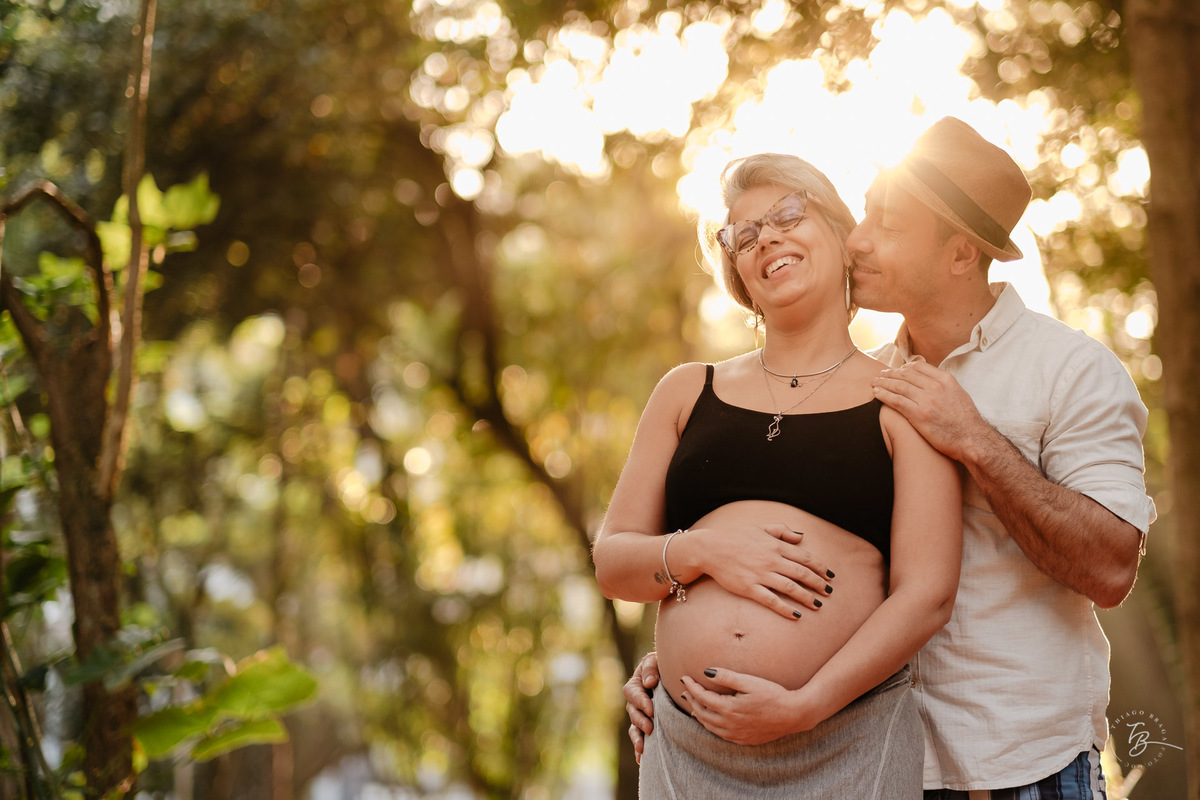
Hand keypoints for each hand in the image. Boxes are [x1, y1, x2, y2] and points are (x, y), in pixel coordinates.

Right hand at [623, 652, 659, 763]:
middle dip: (640, 721)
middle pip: (632, 712)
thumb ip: (650, 668)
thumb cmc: (665, 664)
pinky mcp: (647, 725)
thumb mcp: (656, 659)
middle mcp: (636, 701)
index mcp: (636, 684)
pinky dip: (639, 747)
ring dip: (637, 737)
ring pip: (634, 727)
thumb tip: (649, 683)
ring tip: (642, 748)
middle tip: (650, 728)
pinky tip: (641, 758)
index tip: (651, 709)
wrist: (675, 672)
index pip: (633, 693)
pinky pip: (640, 736)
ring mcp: (641, 714)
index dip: (640, 701)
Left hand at [679, 669, 817, 744]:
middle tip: (685, 689)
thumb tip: (706, 671)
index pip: (702, 697)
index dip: (691, 686)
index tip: (684, 677)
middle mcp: (729, 725)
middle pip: (702, 713)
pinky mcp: (743, 740)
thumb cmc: (773, 695)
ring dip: (698, 714)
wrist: (793, 715)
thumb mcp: (749, 682)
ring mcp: (736, 735)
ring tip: (692, 704)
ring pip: (709, 726)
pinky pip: (720, 734)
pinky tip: (710, 720)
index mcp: (729, 709)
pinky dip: (710, 725)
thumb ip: (726, 676)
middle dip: (691, 700)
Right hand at [700, 524, 834, 619]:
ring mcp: (761, 575)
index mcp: (775, 545)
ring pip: (791, 588)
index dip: (820, 567)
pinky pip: (772, 601)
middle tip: (829, 592)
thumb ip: (782, 530)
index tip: (830, 575)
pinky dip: (786, 609)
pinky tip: (796, 615)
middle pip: (802, 573)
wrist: (710, 548)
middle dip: (818, 583)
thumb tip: (801, 536)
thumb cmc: (735, 537)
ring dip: (807, 597)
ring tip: (818, 605)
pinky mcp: (749, 588)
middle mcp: (771, 560)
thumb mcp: (760, 528)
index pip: (805, 557)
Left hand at [872, 362, 988, 460]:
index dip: (904, 367)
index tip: (896, 370)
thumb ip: (944, 386)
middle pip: (906, 374)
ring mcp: (927, 400)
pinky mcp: (919, 414)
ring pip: (899, 386)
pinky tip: (876, 393)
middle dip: (891, 374)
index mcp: (946, 380)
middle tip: (880, 375)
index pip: (919, 366)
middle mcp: (935, 387)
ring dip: (884, 383)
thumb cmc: (966, 421)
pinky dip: (884, 395)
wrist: (972, 439)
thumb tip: (932, 380)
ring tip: (874, 383)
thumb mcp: (959, 394)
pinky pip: (896, 401)